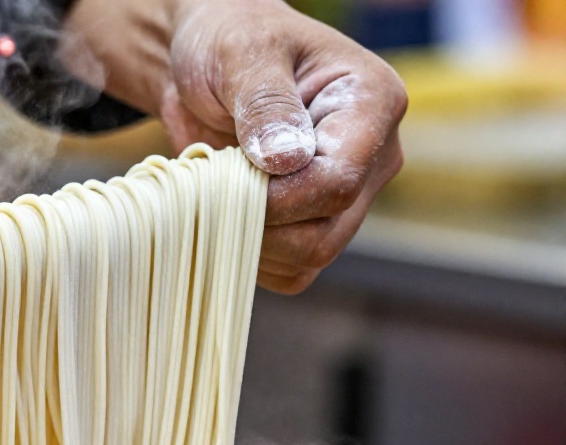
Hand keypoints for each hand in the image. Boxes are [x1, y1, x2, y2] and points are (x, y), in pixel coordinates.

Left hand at [66, 0, 407, 292]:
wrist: (206, 62)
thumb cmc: (229, 42)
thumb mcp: (243, 54)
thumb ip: (265, 102)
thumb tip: (286, 160)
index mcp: (372, 104)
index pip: (335, 183)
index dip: (275, 198)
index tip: (228, 177)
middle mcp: (372, 157)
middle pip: (323, 234)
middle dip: (257, 222)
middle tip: (213, 182)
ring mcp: (347, 195)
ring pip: (306, 258)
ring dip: (246, 239)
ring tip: (217, 187)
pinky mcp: (315, 222)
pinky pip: (287, 269)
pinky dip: (244, 251)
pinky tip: (222, 209)